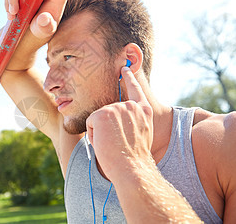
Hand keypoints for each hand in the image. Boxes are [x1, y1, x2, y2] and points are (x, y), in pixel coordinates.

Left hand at [86, 66, 153, 180]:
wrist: (131, 167)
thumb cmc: (135, 158)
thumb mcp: (142, 134)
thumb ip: (134, 121)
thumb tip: (121, 118)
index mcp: (144, 111)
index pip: (136, 90)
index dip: (129, 78)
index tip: (125, 67)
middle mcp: (131, 106)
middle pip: (110, 112)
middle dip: (108, 128)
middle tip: (118, 143)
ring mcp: (117, 108)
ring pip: (100, 119)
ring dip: (102, 133)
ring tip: (113, 144)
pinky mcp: (102, 113)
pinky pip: (91, 124)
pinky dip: (94, 136)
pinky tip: (105, 143)